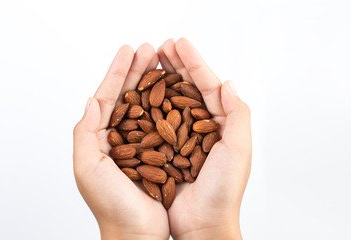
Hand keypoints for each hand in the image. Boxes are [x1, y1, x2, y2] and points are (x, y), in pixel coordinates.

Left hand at [73, 44, 168, 239]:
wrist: (137, 233)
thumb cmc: (112, 206)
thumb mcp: (88, 169)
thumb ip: (85, 133)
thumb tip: (92, 100)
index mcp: (100, 138)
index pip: (107, 96)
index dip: (117, 72)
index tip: (129, 51)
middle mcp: (120, 137)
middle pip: (128, 96)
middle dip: (137, 71)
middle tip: (149, 49)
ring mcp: (141, 143)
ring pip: (147, 105)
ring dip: (154, 83)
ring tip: (163, 62)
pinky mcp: (159, 151)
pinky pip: (163, 123)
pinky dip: (168, 105)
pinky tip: (175, 91)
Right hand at [158, 38, 251, 239]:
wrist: (202, 223)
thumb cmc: (223, 191)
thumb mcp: (238, 150)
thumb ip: (237, 114)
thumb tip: (227, 82)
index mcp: (222, 123)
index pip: (208, 85)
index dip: (194, 63)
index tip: (180, 43)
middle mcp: (201, 126)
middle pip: (188, 89)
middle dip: (177, 65)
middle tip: (163, 46)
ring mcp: (182, 136)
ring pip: (171, 101)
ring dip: (162, 79)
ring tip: (152, 61)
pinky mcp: (166, 148)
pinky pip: (156, 122)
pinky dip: (150, 104)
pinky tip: (141, 91)